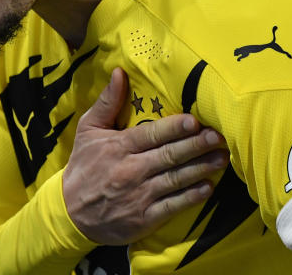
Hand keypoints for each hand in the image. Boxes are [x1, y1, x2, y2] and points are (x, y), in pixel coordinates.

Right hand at [62, 68, 228, 244]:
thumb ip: (107, 102)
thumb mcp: (88, 130)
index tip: (194, 120)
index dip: (173, 128)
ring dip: (201, 169)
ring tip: (221, 158)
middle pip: (169, 156)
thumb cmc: (84, 166)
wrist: (70, 212)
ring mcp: (138, 196)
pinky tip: (207, 188)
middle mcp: (130, 170)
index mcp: (118, 146)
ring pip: (175, 180)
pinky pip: (172, 206)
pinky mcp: (144, 219)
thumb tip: (119, 72)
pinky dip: (191, 197)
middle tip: (218, 137)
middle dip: (196, 145)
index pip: (151, 134)